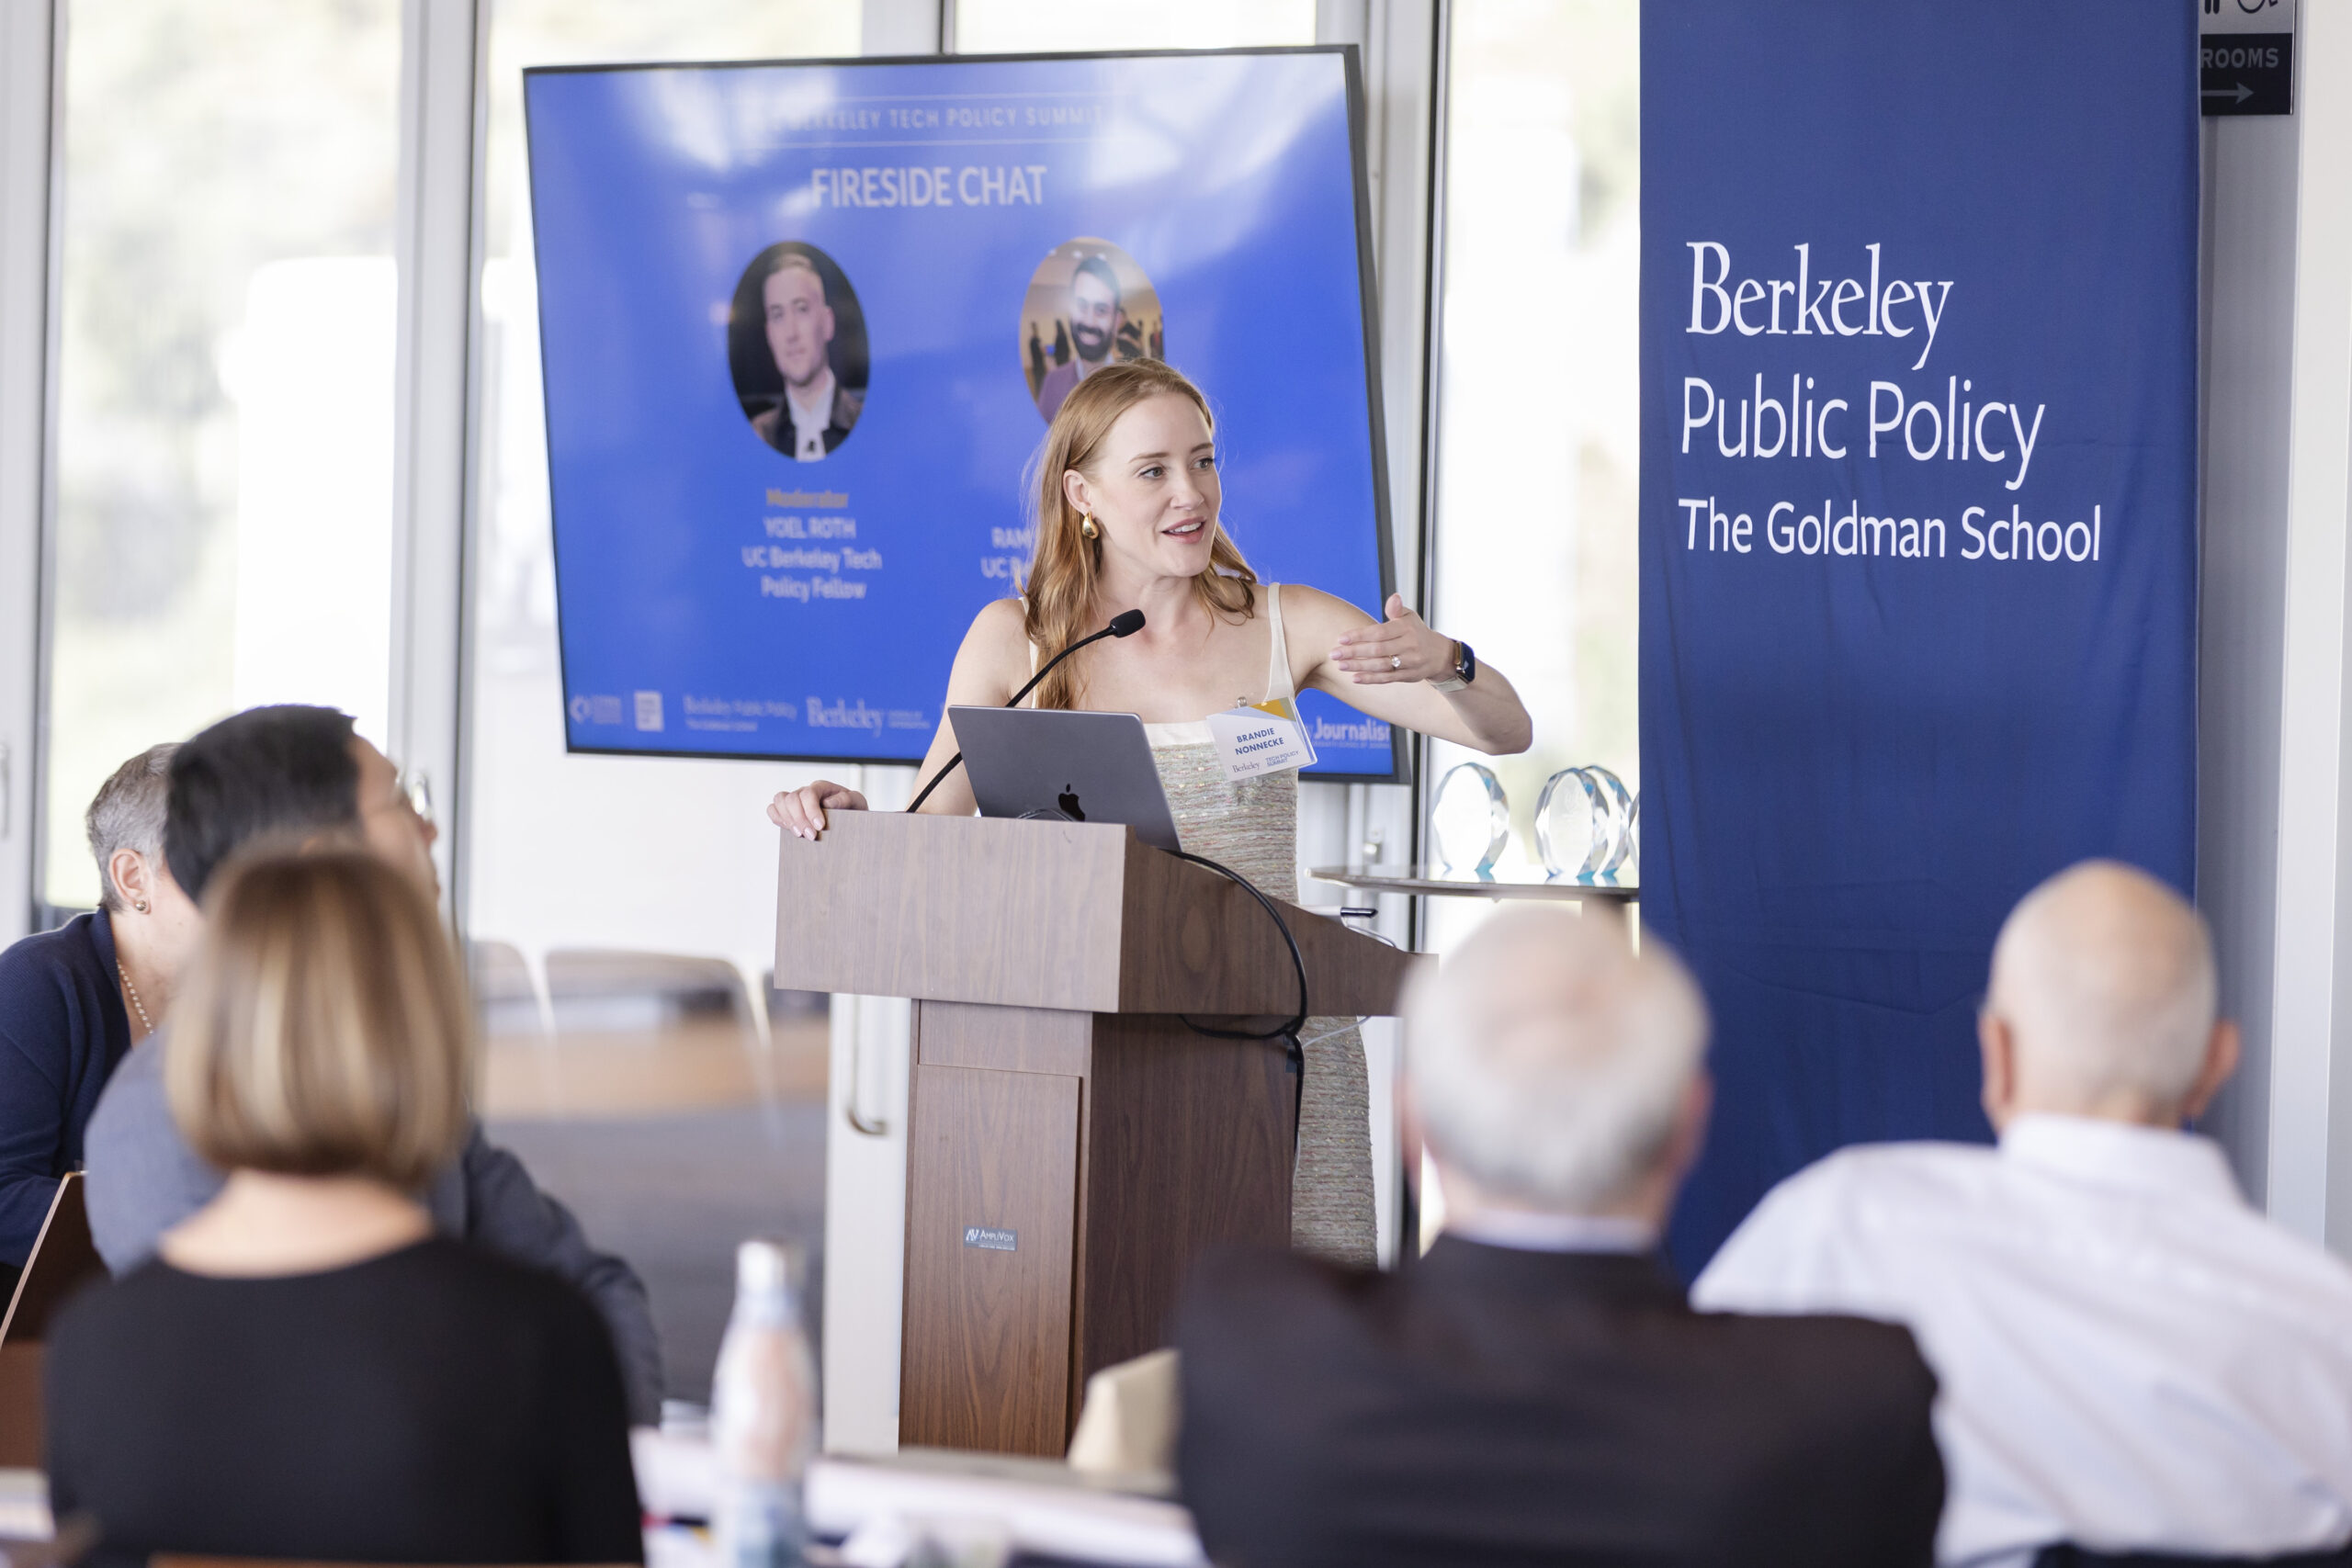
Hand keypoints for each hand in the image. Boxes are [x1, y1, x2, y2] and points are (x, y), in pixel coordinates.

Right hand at [767, 780, 868, 839]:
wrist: (850, 820)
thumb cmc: (853, 810)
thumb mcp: (857, 803)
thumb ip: (846, 800)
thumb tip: (828, 803)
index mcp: (822, 787)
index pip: (809, 793)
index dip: (811, 810)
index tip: (820, 826)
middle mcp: (805, 791)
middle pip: (792, 798)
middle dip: (800, 819)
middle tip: (811, 836)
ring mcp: (795, 800)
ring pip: (779, 800)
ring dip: (787, 819)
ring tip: (800, 835)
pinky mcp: (787, 811)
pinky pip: (773, 809)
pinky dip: (777, 818)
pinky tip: (790, 829)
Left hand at [1330, 593, 1456, 684]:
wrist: (1439, 654)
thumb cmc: (1416, 632)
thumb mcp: (1409, 617)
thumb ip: (1396, 609)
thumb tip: (1393, 597)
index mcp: (1406, 628)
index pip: (1379, 632)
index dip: (1359, 636)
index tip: (1341, 639)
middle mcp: (1409, 645)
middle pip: (1377, 650)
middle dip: (1353, 652)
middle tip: (1333, 654)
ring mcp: (1409, 662)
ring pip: (1380, 666)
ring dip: (1358, 666)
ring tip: (1340, 665)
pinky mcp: (1408, 676)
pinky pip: (1387, 678)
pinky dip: (1370, 679)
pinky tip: (1354, 678)